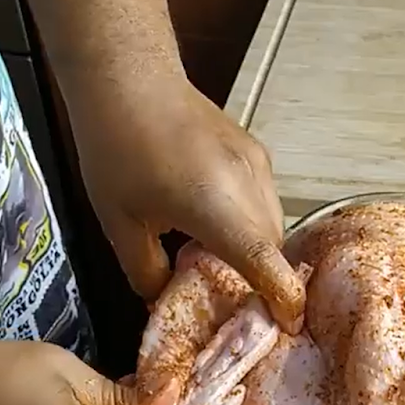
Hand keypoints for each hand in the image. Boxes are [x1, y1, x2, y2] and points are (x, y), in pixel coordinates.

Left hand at [71, 79, 306, 332]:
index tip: (288, 326)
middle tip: (233, 302)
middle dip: (262, 279)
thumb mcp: (119, 224)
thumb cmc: (117, 148)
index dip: (282, 300)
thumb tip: (165, 299)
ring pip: (274, 225)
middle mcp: (248, 184)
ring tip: (220, 263)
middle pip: (273, 250)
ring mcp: (257, 165)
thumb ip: (146, 272)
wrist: (129, 79)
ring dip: (257, 250)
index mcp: (216, 206)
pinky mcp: (256, 152)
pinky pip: (266, 201)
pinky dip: (253, 224)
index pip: (266, 263)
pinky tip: (219, 226)